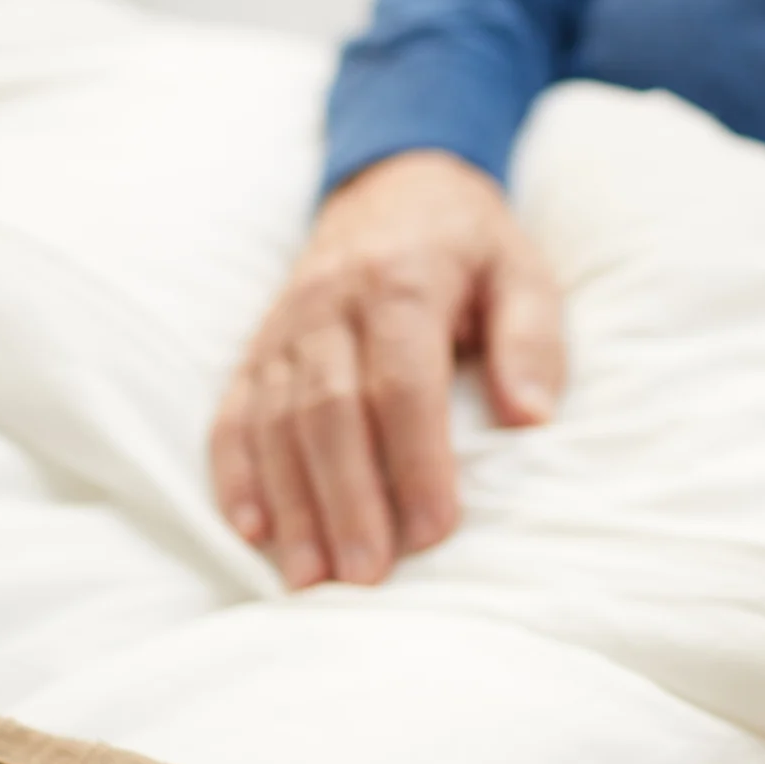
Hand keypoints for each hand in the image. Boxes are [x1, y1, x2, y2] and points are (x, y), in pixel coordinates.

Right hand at [212, 149, 561, 587]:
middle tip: (367, 576)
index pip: (402, 384)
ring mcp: (284, 326)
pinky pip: (232, 412)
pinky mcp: (257, 347)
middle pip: (329, 412)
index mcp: (402, 282)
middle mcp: (330, 304)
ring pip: (276, 422)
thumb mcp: (522, 269)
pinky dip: (235, 473)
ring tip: (309, 579)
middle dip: (347, 499)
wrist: (394, 184)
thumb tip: (532, 417)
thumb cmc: (470, 244)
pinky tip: (249, 530)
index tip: (436, 529)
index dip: (416, 460)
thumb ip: (532, 338)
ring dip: (291, 504)